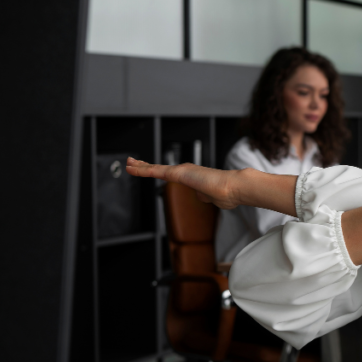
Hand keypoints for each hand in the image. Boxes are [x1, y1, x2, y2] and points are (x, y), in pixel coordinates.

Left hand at [125, 157, 240, 209]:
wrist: (233, 188)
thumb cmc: (228, 194)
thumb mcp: (214, 198)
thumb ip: (206, 196)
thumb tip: (201, 196)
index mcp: (194, 176)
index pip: (173, 174)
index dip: (162, 172)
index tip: (155, 171)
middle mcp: (186, 171)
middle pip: (161, 168)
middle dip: (147, 166)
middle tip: (135, 163)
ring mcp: (180, 171)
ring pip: (154, 168)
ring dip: (140, 166)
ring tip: (128, 163)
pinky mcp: (176, 173)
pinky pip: (154, 171)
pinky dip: (140, 169)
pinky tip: (130, 167)